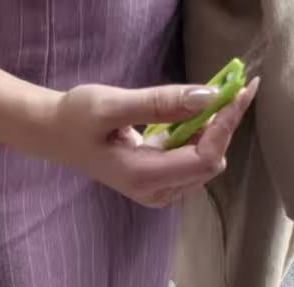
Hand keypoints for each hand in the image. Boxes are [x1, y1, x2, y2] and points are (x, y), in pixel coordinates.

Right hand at [28, 77, 258, 208]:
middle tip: (227, 87)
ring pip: (205, 163)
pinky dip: (200, 134)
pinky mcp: (158, 180)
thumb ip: (160, 103)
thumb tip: (207, 96)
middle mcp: (155, 191)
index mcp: (144, 177)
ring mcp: (157, 189)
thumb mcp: (113, 105)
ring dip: (213, 129)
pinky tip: (191, 114)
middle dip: (223, 126)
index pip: (205, 159)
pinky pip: (192, 160)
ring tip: (208, 98)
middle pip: (210, 163)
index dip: (226, 126)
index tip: (239, 91)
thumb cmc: (76, 119)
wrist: (54, 133)